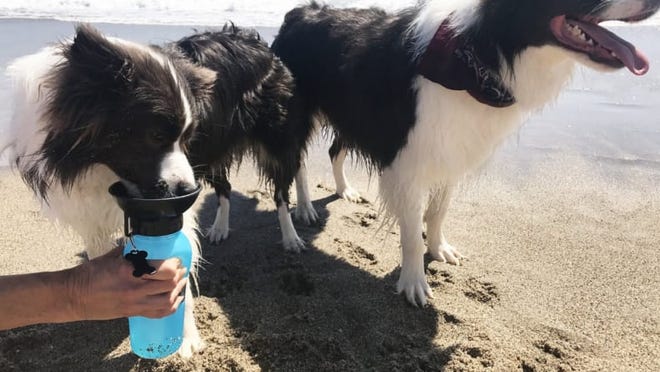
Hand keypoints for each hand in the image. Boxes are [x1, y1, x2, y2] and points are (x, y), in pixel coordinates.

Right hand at [64, 247, 187, 320]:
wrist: (72, 297)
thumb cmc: (88, 274)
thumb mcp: (110, 257)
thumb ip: (128, 251)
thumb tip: (141, 241)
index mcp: (129, 272)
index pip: (163, 270)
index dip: (174, 264)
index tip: (176, 259)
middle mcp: (134, 289)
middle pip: (169, 285)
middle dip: (178, 276)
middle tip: (180, 269)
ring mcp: (134, 304)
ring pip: (167, 301)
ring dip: (177, 291)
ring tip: (180, 283)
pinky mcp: (132, 313)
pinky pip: (158, 314)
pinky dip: (170, 307)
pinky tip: (176, 300)